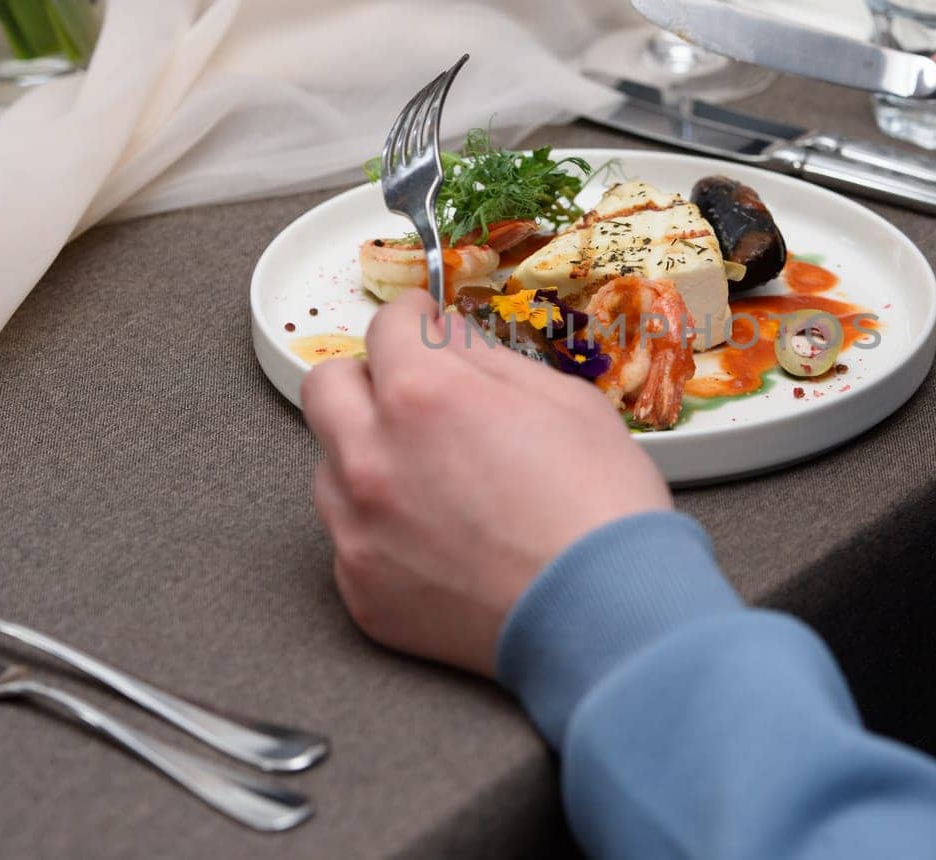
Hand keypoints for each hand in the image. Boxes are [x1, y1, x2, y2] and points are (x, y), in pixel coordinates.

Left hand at [300, 289, 672, 676]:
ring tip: (436, 479)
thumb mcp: (566, 401)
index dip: (413, 317)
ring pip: (331, 465)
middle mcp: (371, 457)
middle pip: (329, 387)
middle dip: (369, 377)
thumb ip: (490, 361)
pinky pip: (350, 537)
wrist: (607, 617)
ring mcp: (358, 530)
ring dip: (370, 455)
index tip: (423, 324)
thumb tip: (451, 339)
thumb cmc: (600, 511)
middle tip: (413, 392)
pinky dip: (383, 527)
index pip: (386, 326)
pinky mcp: (361, 590)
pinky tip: (440, 538)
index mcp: (422, 395)